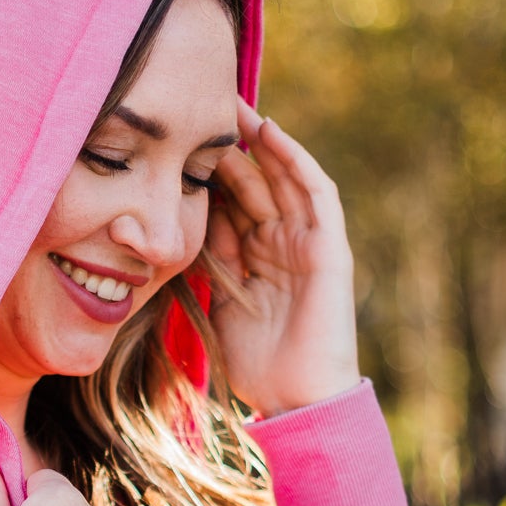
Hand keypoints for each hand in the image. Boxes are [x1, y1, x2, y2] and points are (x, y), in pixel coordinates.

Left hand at [204, 97, 360, 417]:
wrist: (298, 400)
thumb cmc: (257, 366)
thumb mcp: (218, 304)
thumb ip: (207, 265)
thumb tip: (182, 226)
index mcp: (253, 259)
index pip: (230, 203)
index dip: (205, 172)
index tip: (175, 142)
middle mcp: (281, 244)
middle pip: (254, 183)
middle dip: (230, 146)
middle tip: (200, 106)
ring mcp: (307, 244)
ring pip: (283, 179)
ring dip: (261, 141)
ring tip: (234, 105)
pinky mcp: (330, 248)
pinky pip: (315, 194)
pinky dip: (295, 162)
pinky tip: (271, 134)